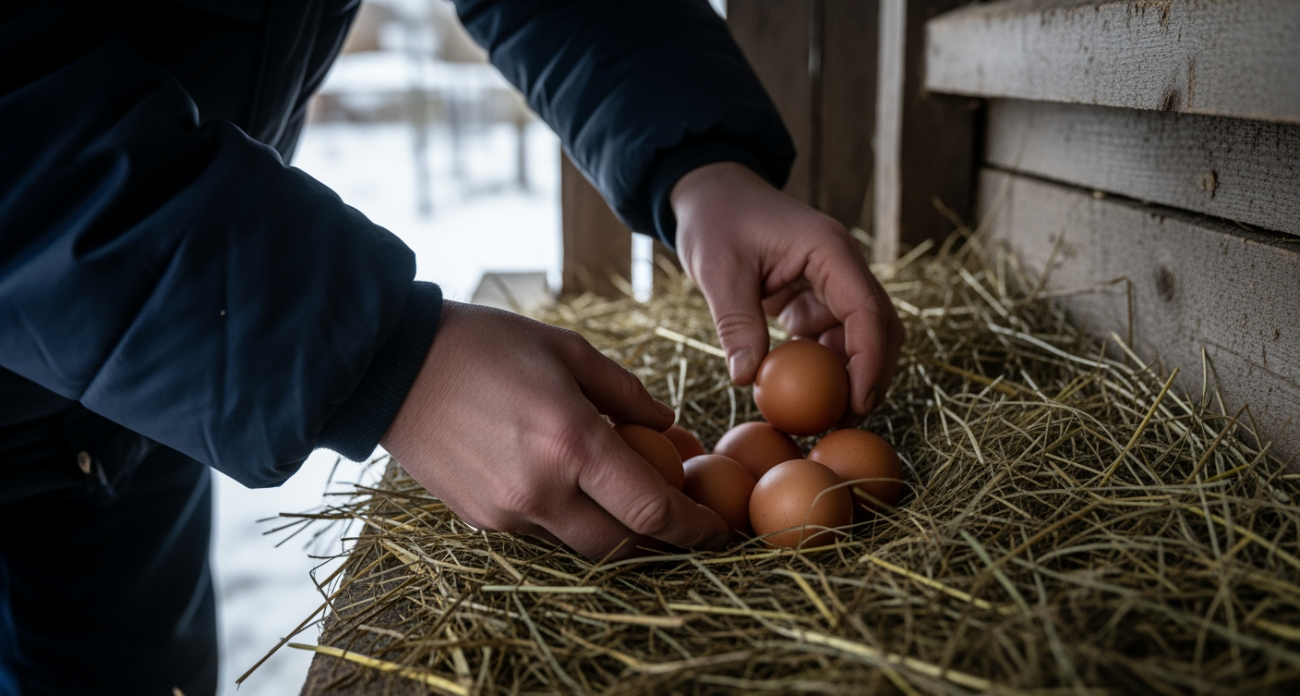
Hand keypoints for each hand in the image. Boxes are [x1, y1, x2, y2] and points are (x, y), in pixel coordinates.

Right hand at [380, 301, 729, 559]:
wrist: (392, 366)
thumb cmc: (485, 345)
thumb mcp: (568, 351)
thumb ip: (626, 393)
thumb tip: (668, 426)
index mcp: (572, 444)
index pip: (653, 510)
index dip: (695, 527)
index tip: (719, 530)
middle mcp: (541, 490)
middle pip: (621, 544)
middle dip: (660, 539)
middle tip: (682, 518)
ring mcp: (507, 512)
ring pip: (580, 542)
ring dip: (612, 528)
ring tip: (625, 493)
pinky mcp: (479, 519)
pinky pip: (541, 530)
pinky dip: (567, 515)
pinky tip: (568, 481)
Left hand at [672, 162, 903, 414]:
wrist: (711, 194)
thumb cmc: (715, 220)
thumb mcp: (718, 270)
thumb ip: (736, 322)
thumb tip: (746, 379)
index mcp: (830, 249)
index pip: (868, 311)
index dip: (870, 361)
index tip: (859, 403)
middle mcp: (842, 266)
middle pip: (879, 327)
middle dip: (872, 375)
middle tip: (847, 421)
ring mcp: (832, 284)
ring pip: (861, 337)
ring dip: (850, 376)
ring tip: (827, 419)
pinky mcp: (815, 299)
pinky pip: (831, 339)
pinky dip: (826, 369)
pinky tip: (808, 398)